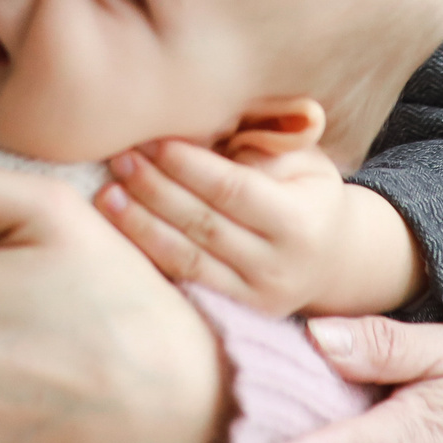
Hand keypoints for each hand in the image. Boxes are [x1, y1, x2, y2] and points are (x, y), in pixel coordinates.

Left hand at [98, 133, 426, 316]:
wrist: (333, 258)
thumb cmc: (309, 193)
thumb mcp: (304, 161)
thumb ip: (263, 148)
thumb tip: (206, 131)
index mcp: (300, 221)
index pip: (233, 190)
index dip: (189, 165)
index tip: (152, 140)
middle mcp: (278, 265)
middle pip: (203, 223)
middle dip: (156, 189)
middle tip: (120, 158)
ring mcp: (256, 295)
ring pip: (187, 257)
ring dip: (141, 224)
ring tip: (109, 193)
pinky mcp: (236, 311)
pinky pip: (185, 280)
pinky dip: (150, 254)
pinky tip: (121, 229)